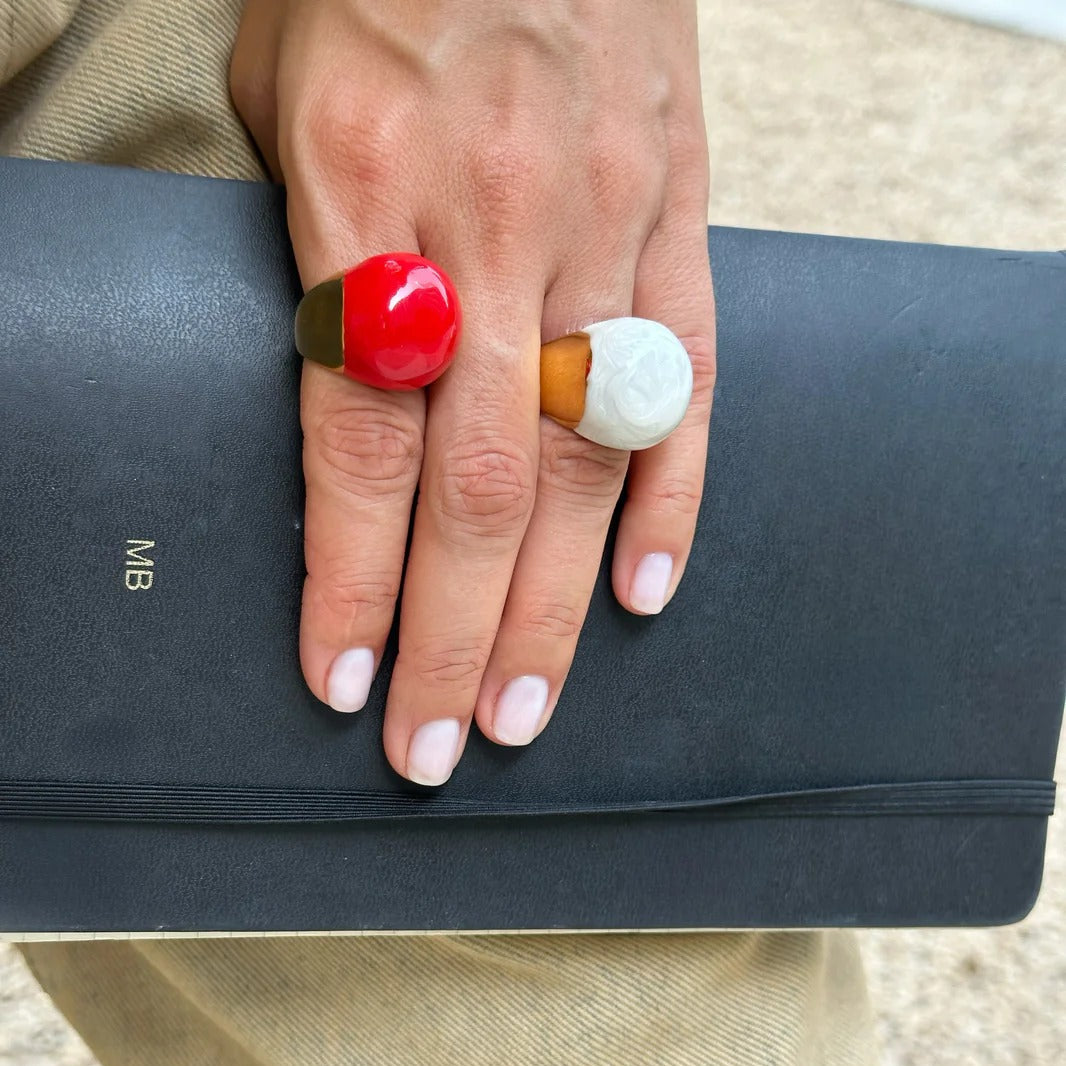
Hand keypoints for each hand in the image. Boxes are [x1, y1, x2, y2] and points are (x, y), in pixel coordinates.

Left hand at [230, 0, 715, 784]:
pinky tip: (639, 593)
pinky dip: (671, 499)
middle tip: (439, 745)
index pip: (361, 439)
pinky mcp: (680, 217)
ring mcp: (606, 227)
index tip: (343, 677)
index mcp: (370, 197)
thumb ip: (320, 269)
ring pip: (584, 458)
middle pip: (477, 484)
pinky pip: (688, 383)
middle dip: (453, 634)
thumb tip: (346, 414)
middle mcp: (498, 230)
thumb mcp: (289, 108)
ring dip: (551, 602)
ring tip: (524, 708)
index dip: (351, 578)